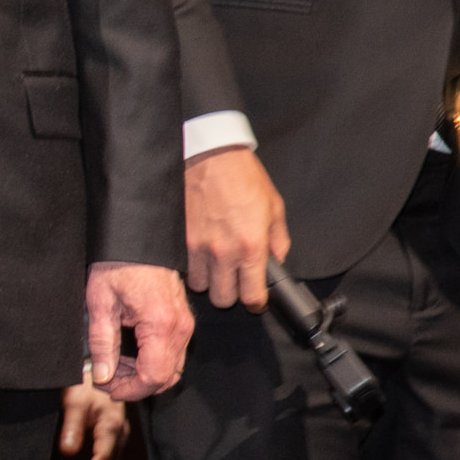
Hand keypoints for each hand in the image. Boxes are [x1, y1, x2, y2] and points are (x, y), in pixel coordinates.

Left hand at [57, 380, 129, 459]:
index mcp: (111, 425)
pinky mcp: (114, 435)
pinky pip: (109, 459)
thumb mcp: (73, 401)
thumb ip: (71, 426)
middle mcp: (120, 433)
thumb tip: (68, 451)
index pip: (103, 458)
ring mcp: (119, 435)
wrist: (95, 371)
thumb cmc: (84, 383)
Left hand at [86, 259, 192, 398]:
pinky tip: (128, 354)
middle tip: (106, 378)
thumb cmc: (117, 264)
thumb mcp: (100, 304)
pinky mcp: (182, 321)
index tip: (106, 387)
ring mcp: (185, 324)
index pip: (154, 377)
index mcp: (161, 324)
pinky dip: (152, 361)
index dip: (129, 390)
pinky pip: (172, 353)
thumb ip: (102, 344)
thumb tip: (102, 376)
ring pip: (171, 368)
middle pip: (166, 378)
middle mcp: (180, 328)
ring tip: (113, 364)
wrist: (136, 239)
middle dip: (135, 385)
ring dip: (142, 374)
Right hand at [185, 146, 287, 307]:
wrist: (210, 156)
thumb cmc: (242, 177)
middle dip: (232, 294)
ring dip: (211, 282)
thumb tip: (277, 260)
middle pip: (223, 299)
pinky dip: (194, 269)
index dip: (256, 302)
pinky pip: (186, 270)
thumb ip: (278, 239)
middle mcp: (224, 252)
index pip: (252, 295)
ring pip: (202, 288)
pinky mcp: (181, 240)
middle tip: (236, 281)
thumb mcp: (274, 207)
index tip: (256, 299)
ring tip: (217, 269)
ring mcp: (199, 248)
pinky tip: (202, 257)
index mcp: (251, 246)